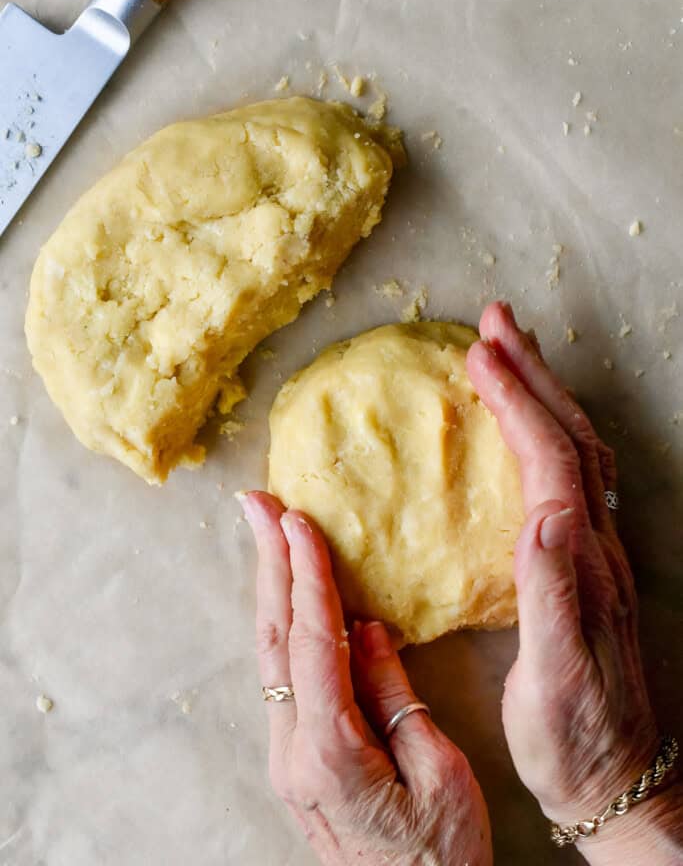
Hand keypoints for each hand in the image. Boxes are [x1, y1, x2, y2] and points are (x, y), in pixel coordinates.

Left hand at [239, 491, 491, 865]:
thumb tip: (365, 629)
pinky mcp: (295, 759)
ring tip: (266, 533)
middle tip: (257, 503)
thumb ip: (396, 699)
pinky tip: (289, 597)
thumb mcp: (439, 776)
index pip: (315, 644)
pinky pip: (283, 676)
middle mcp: (293, 751)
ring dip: (271, 588)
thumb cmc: (440, 859)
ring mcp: (287, 757)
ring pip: (272, 654)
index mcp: (331, 753)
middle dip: (269, 563)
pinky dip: (284, 624)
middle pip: (276, 638)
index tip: (299, 522)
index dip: (308, 577)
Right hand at [466, 302, 681, 864]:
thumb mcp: (556, 677)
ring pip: (574, 449)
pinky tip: (526, 428)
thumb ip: (550, 597)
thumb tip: (544, 520)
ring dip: (543, 392)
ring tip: (509, 352)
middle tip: (496, 322)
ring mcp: (594, 550)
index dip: (516, 404)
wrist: (616, 775)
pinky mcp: (584, 563)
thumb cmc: (574, 734)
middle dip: (532, 373)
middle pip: (569, 437)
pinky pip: (568, 474)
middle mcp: (594, 544)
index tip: (479, 355)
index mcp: (579, 561)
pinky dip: (545, 431)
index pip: (549, 461)